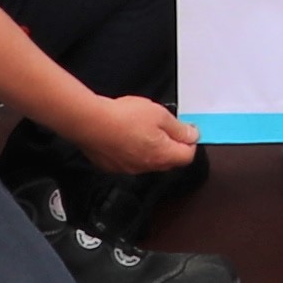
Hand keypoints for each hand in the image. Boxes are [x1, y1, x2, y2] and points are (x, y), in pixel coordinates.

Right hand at [70, 91, 203, 180]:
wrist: (90, 123)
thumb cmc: (123, 117)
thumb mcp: (160, 114)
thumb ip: (179, 128)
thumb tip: (192, 136)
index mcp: (162, 155)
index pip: (188, 156)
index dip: (190, 141)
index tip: (186, 129)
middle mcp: (147, 167)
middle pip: (169, 160)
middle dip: (171, 144)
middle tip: (164, 125)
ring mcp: (129, 168)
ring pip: (149, 160)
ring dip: (151, 147)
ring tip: (142, 126)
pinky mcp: (113, 166)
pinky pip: (130, 160)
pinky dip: (132, 149)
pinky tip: (126, 134)